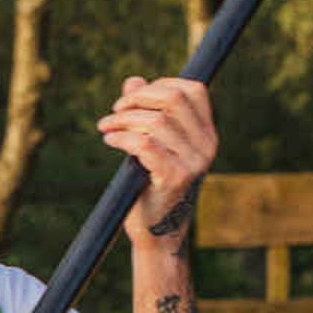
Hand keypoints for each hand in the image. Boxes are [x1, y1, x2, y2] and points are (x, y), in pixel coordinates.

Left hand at [102, 75, 217, 246]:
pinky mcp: (174, 177)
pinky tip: (110, 141)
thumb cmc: (151, 186)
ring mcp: (193, 162)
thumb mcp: (152, 144)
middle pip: (173, 99)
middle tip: (114, 112)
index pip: (193, 90)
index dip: (160, 85)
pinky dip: (122, 137)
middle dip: (137, 99)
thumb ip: (146, 112)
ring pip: (156, 121)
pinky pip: (145, 144)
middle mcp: (206, 145)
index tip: (132, 99)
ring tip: (105, 128)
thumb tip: (133, 81)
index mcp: (206, 133)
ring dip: (122, 120)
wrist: (156, 231)